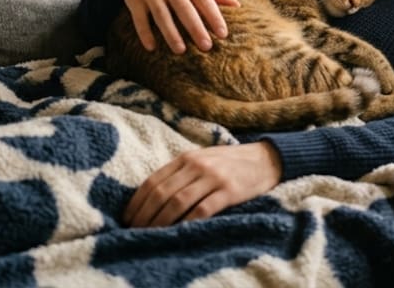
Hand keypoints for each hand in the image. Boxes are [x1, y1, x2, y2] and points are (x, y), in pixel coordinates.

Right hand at [120, 0, 237, 52]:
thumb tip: (237, 5)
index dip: (214, 17)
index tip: (223, 34)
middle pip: (184, 9)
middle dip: (196, 28)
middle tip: (206, 47)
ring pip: (161, 15)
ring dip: (171, 33)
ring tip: (181, 50)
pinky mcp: (134, 0)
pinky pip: (139, 19)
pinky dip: (145, 33)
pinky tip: (151, 47)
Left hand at [123, 142, 282, 226]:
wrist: (266, 159)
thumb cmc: (230, 163)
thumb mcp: (203, 160)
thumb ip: (180, 173)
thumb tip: (150, 197)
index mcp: (187, 157)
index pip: (152, 181)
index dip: (137, 202)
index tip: (127, 219)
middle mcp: (197, 164)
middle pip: (161, 193)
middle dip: (144, 215)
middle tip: (134, 231)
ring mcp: (214, 177)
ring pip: (178, 201)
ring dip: (160, 222)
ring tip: (151, 235)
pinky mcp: (229, 190)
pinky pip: (203, 209)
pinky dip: (187, 222)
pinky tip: (179, 232)